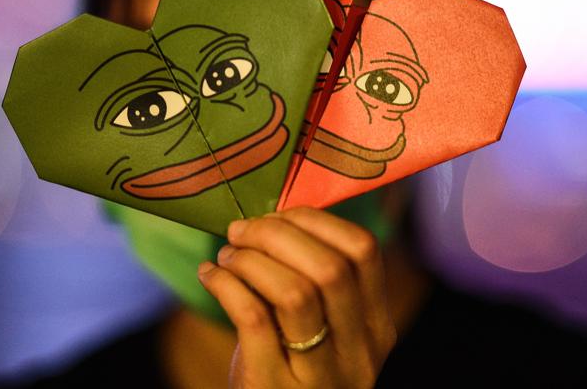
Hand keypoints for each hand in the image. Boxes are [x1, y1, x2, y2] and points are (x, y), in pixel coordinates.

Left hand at [197, 206, 396, 387]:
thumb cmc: (290, 372)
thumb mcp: (324, 335)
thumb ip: (317, 283)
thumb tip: (275, 216)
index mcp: (376, 328)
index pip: (364, 251)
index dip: (316, 221)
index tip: (278, 217)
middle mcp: (358, 354)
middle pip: (329, 267)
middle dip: (277, 234)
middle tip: (240, 231)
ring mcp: (318, 377)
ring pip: (295, 291)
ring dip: (250, 260)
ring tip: (226, 257)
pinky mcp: (272, 388)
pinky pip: (253, 317)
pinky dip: (225, 285)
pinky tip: (210, 276)